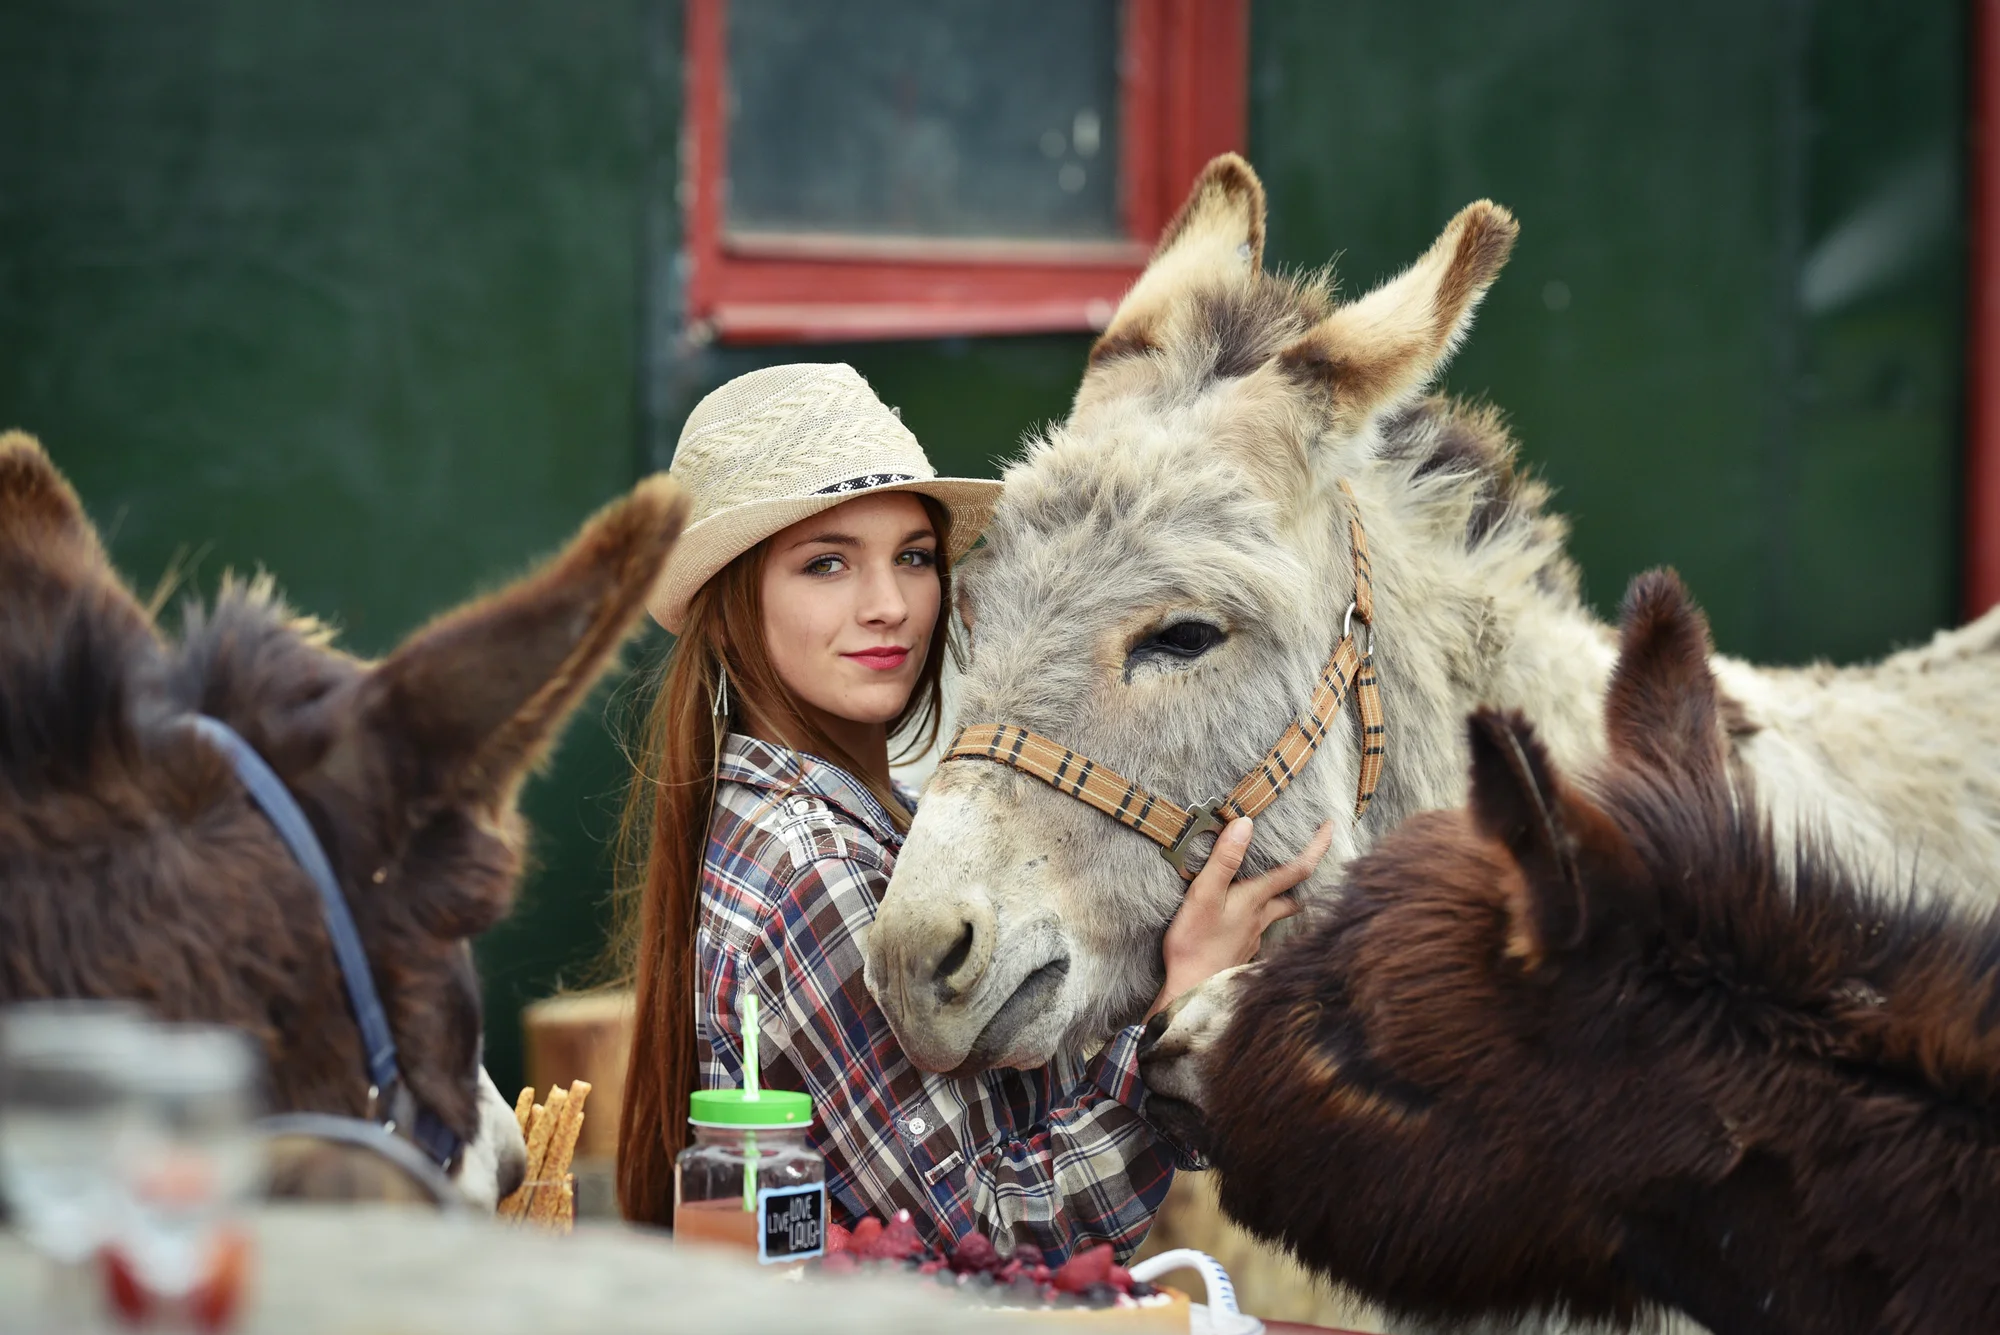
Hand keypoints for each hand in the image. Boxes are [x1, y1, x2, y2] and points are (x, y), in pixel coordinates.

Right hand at [1145, 817, 1332, 1019]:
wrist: (1189, 990)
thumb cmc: (1195, 943)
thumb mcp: (1204, 894)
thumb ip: (1225, 860)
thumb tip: (1245, 824)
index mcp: (1256, 900)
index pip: (1297, 869)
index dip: (1316, 847)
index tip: (1330, 826)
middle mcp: (1261, 918)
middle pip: (1292, 894)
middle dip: (1302, 875)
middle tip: (1306, 857)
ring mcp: (1252, 936)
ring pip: (1277, 912)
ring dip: (1283, 896)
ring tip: (1276, 884)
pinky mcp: (1241, 950)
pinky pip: (1259, 927)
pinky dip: (1260, 915)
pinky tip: (1246, 916)